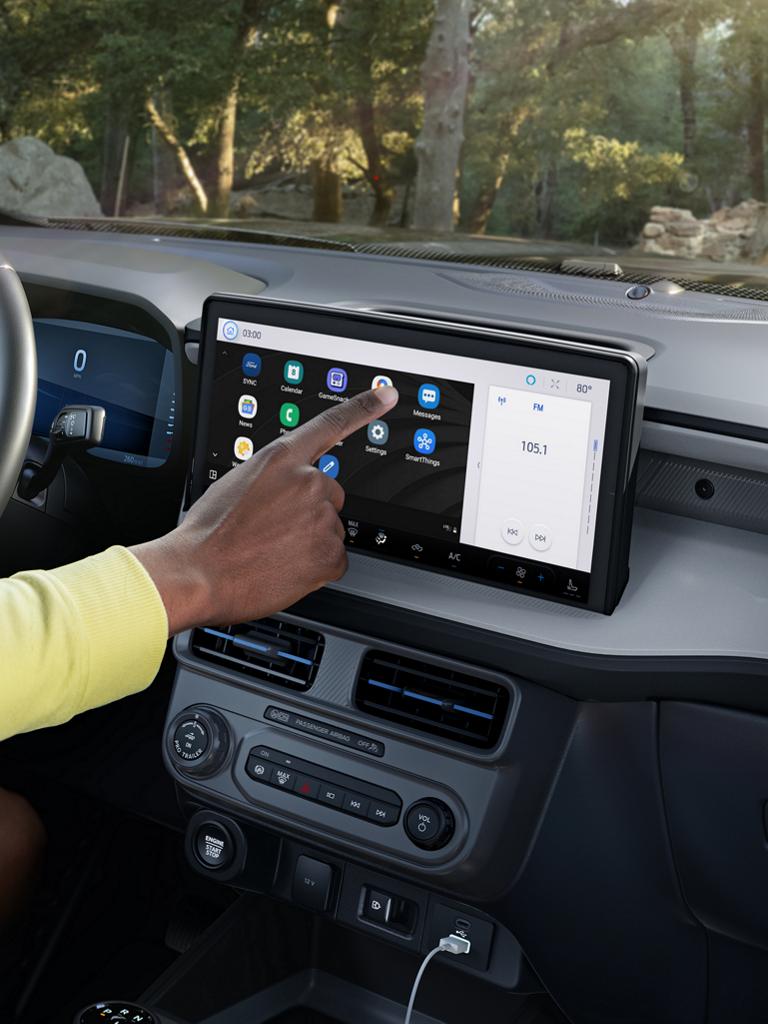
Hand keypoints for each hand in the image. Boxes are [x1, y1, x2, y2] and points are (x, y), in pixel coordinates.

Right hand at [131, 386, 397, 635]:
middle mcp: (308, 482)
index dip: (363, 407)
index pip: (330, 425)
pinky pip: (335, 560)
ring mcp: (321, 518)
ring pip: (330, 529)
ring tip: (272, 550)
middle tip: (275, 531)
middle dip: (310, 512)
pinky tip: (286, 568)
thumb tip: (289, 492)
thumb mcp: (237, 484)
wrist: (198, 573)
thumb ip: (274, 478)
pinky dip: (316, 568)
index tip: (387, 395)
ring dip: (310, 542)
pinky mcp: (329, 554)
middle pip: (330, 495)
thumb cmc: (209, 534)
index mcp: (281, 459)